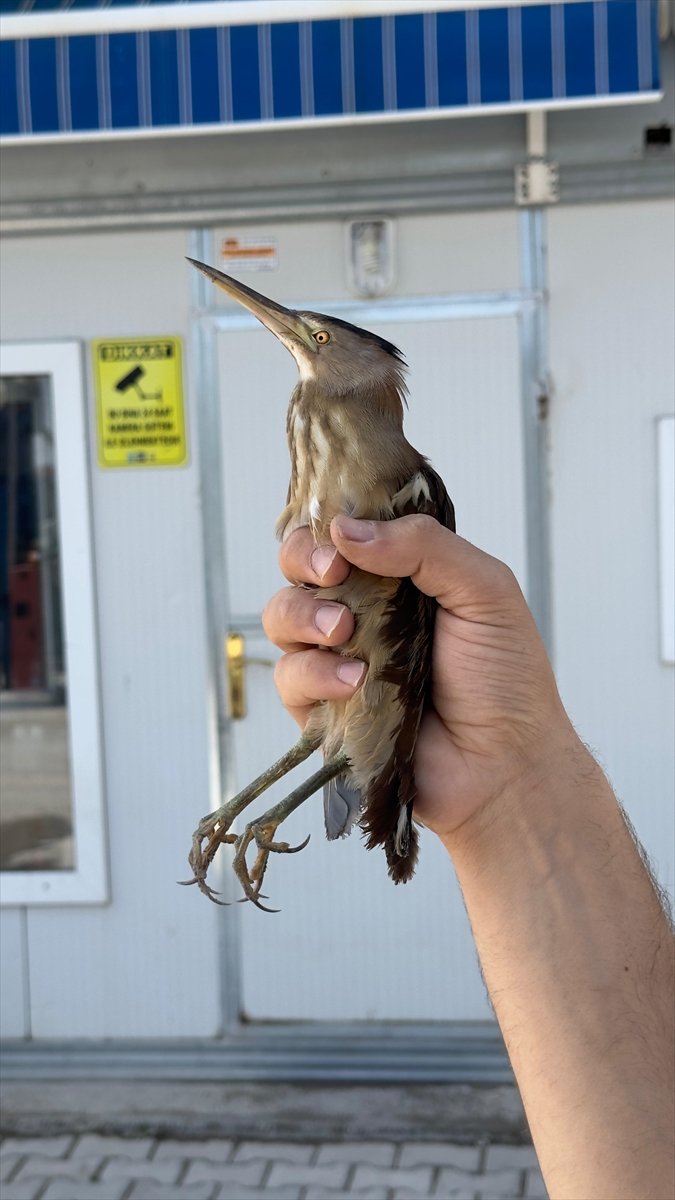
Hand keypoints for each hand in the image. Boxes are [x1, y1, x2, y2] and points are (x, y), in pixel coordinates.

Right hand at [263, 514, 578, 840]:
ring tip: (344, 633)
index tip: (340, 535)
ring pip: (284, 616)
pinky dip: (313, 674)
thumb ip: (423, 547)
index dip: (331, 525)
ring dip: (305, 615)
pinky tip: (353, 683)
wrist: (503, 766)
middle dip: (304, 560)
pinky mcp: (324, 708)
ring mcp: (340, 659)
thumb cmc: (506, 679)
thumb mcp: (484, 591)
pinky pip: (289, 677)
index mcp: (402, 575)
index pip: (347, 531)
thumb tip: (344, 529)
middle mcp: (365, 611)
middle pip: (300, 566)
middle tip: (333, 573)